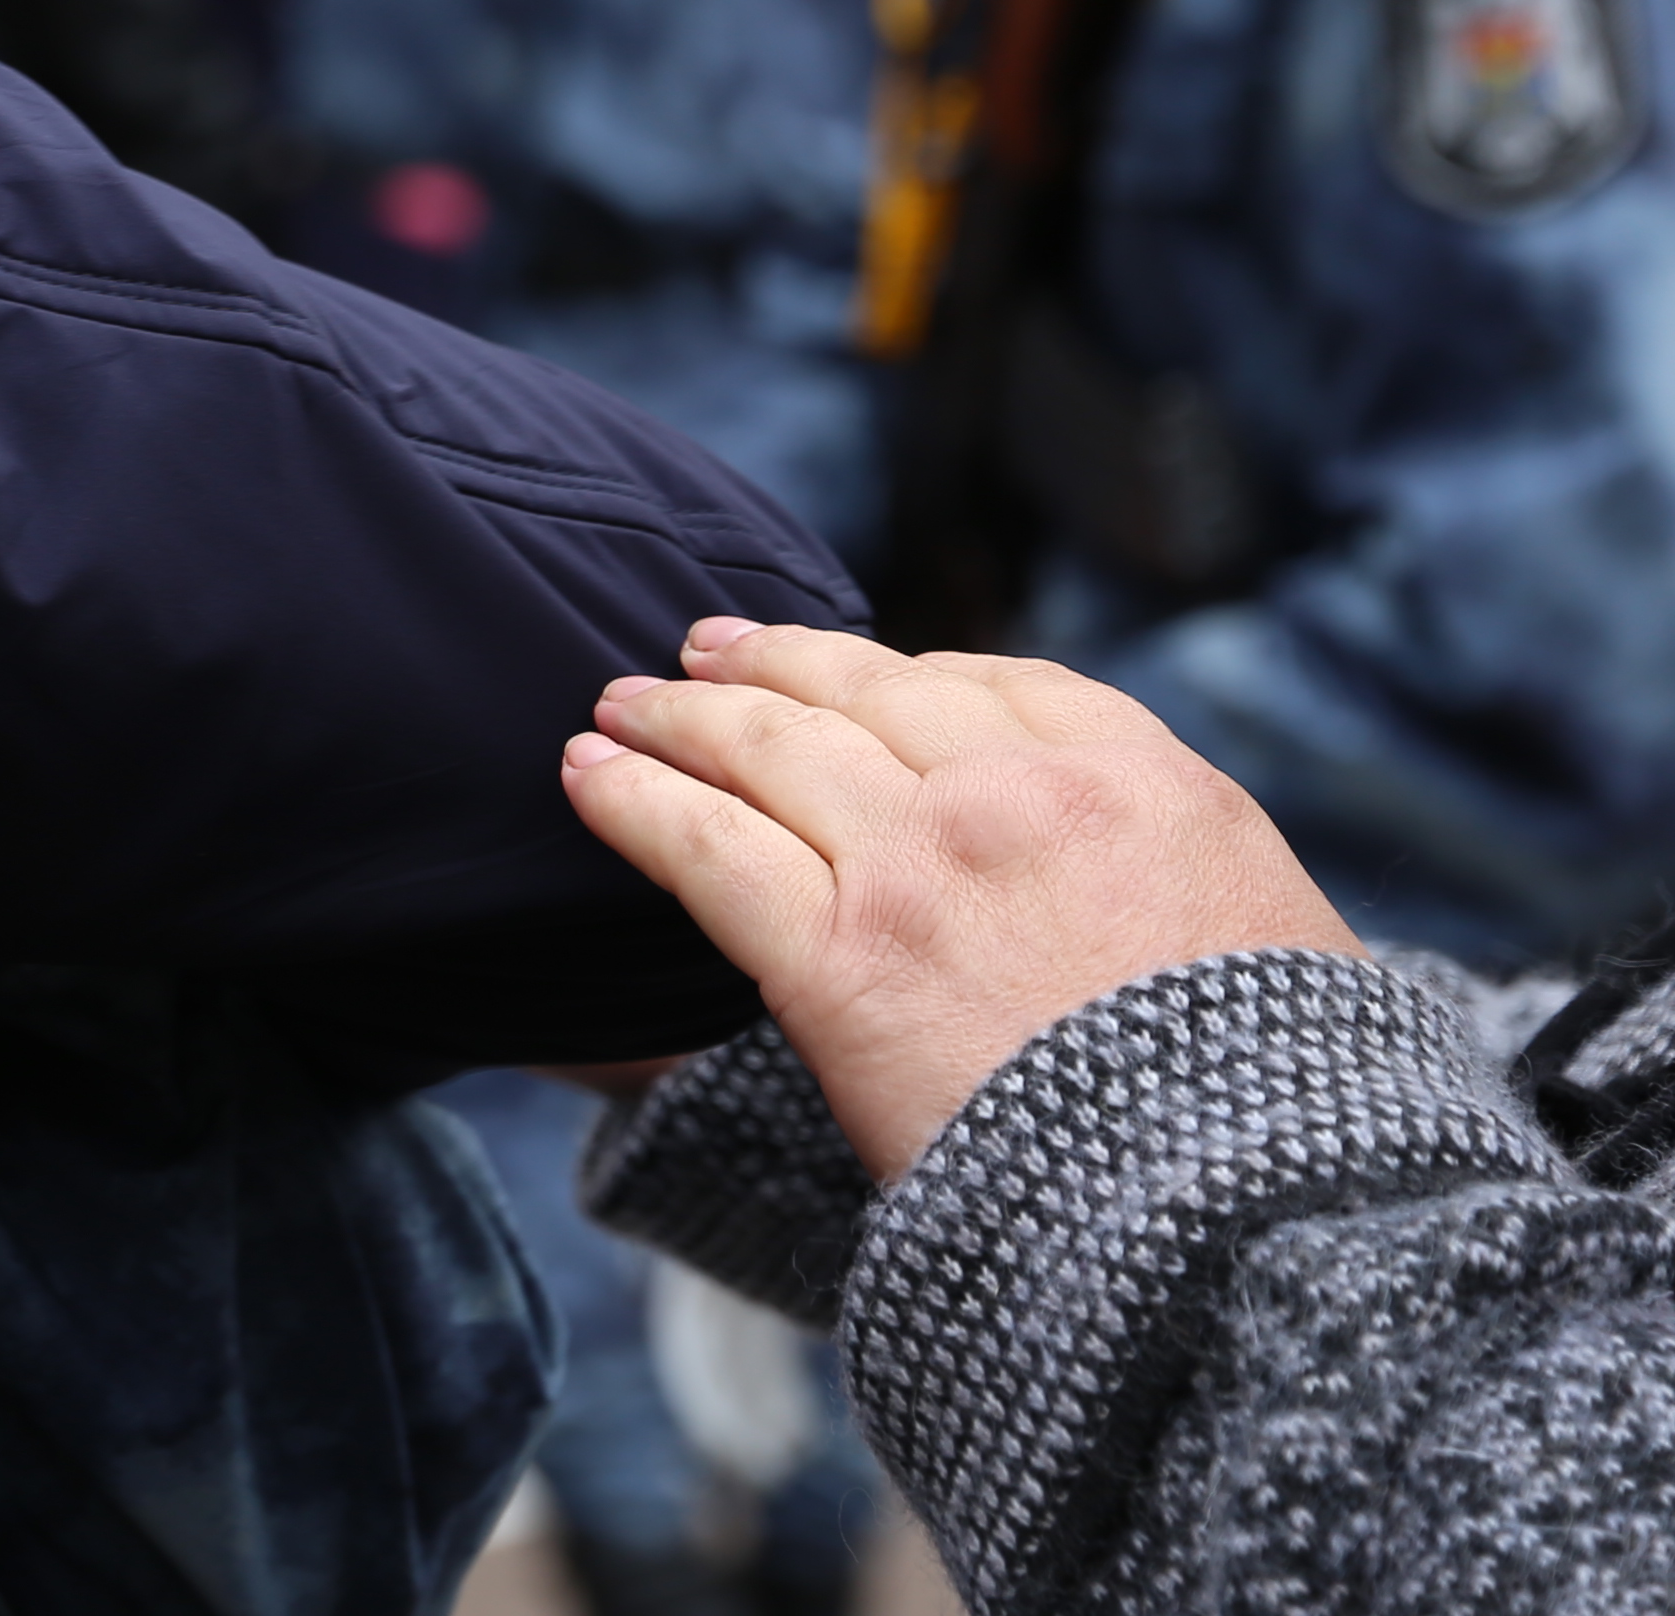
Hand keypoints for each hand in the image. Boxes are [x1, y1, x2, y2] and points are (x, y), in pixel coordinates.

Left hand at [561, 620, 1363, 1180]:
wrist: (1249, 1223)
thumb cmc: (1292, 1126)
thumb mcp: (1290, 953)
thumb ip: (1188, 888)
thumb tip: (1147, 901)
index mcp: (1146, 783)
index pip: (994, 685)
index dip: (903, 671)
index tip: (853, 670)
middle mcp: (1022, 793)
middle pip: (861, 695)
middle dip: (772, 665)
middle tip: (704, 653)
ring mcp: (921, 864)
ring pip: (765, 749)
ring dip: (679, 715)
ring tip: (620, 704)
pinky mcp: (837, 956)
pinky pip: (702, 846)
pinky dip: (632, 798)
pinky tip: (586, 774)